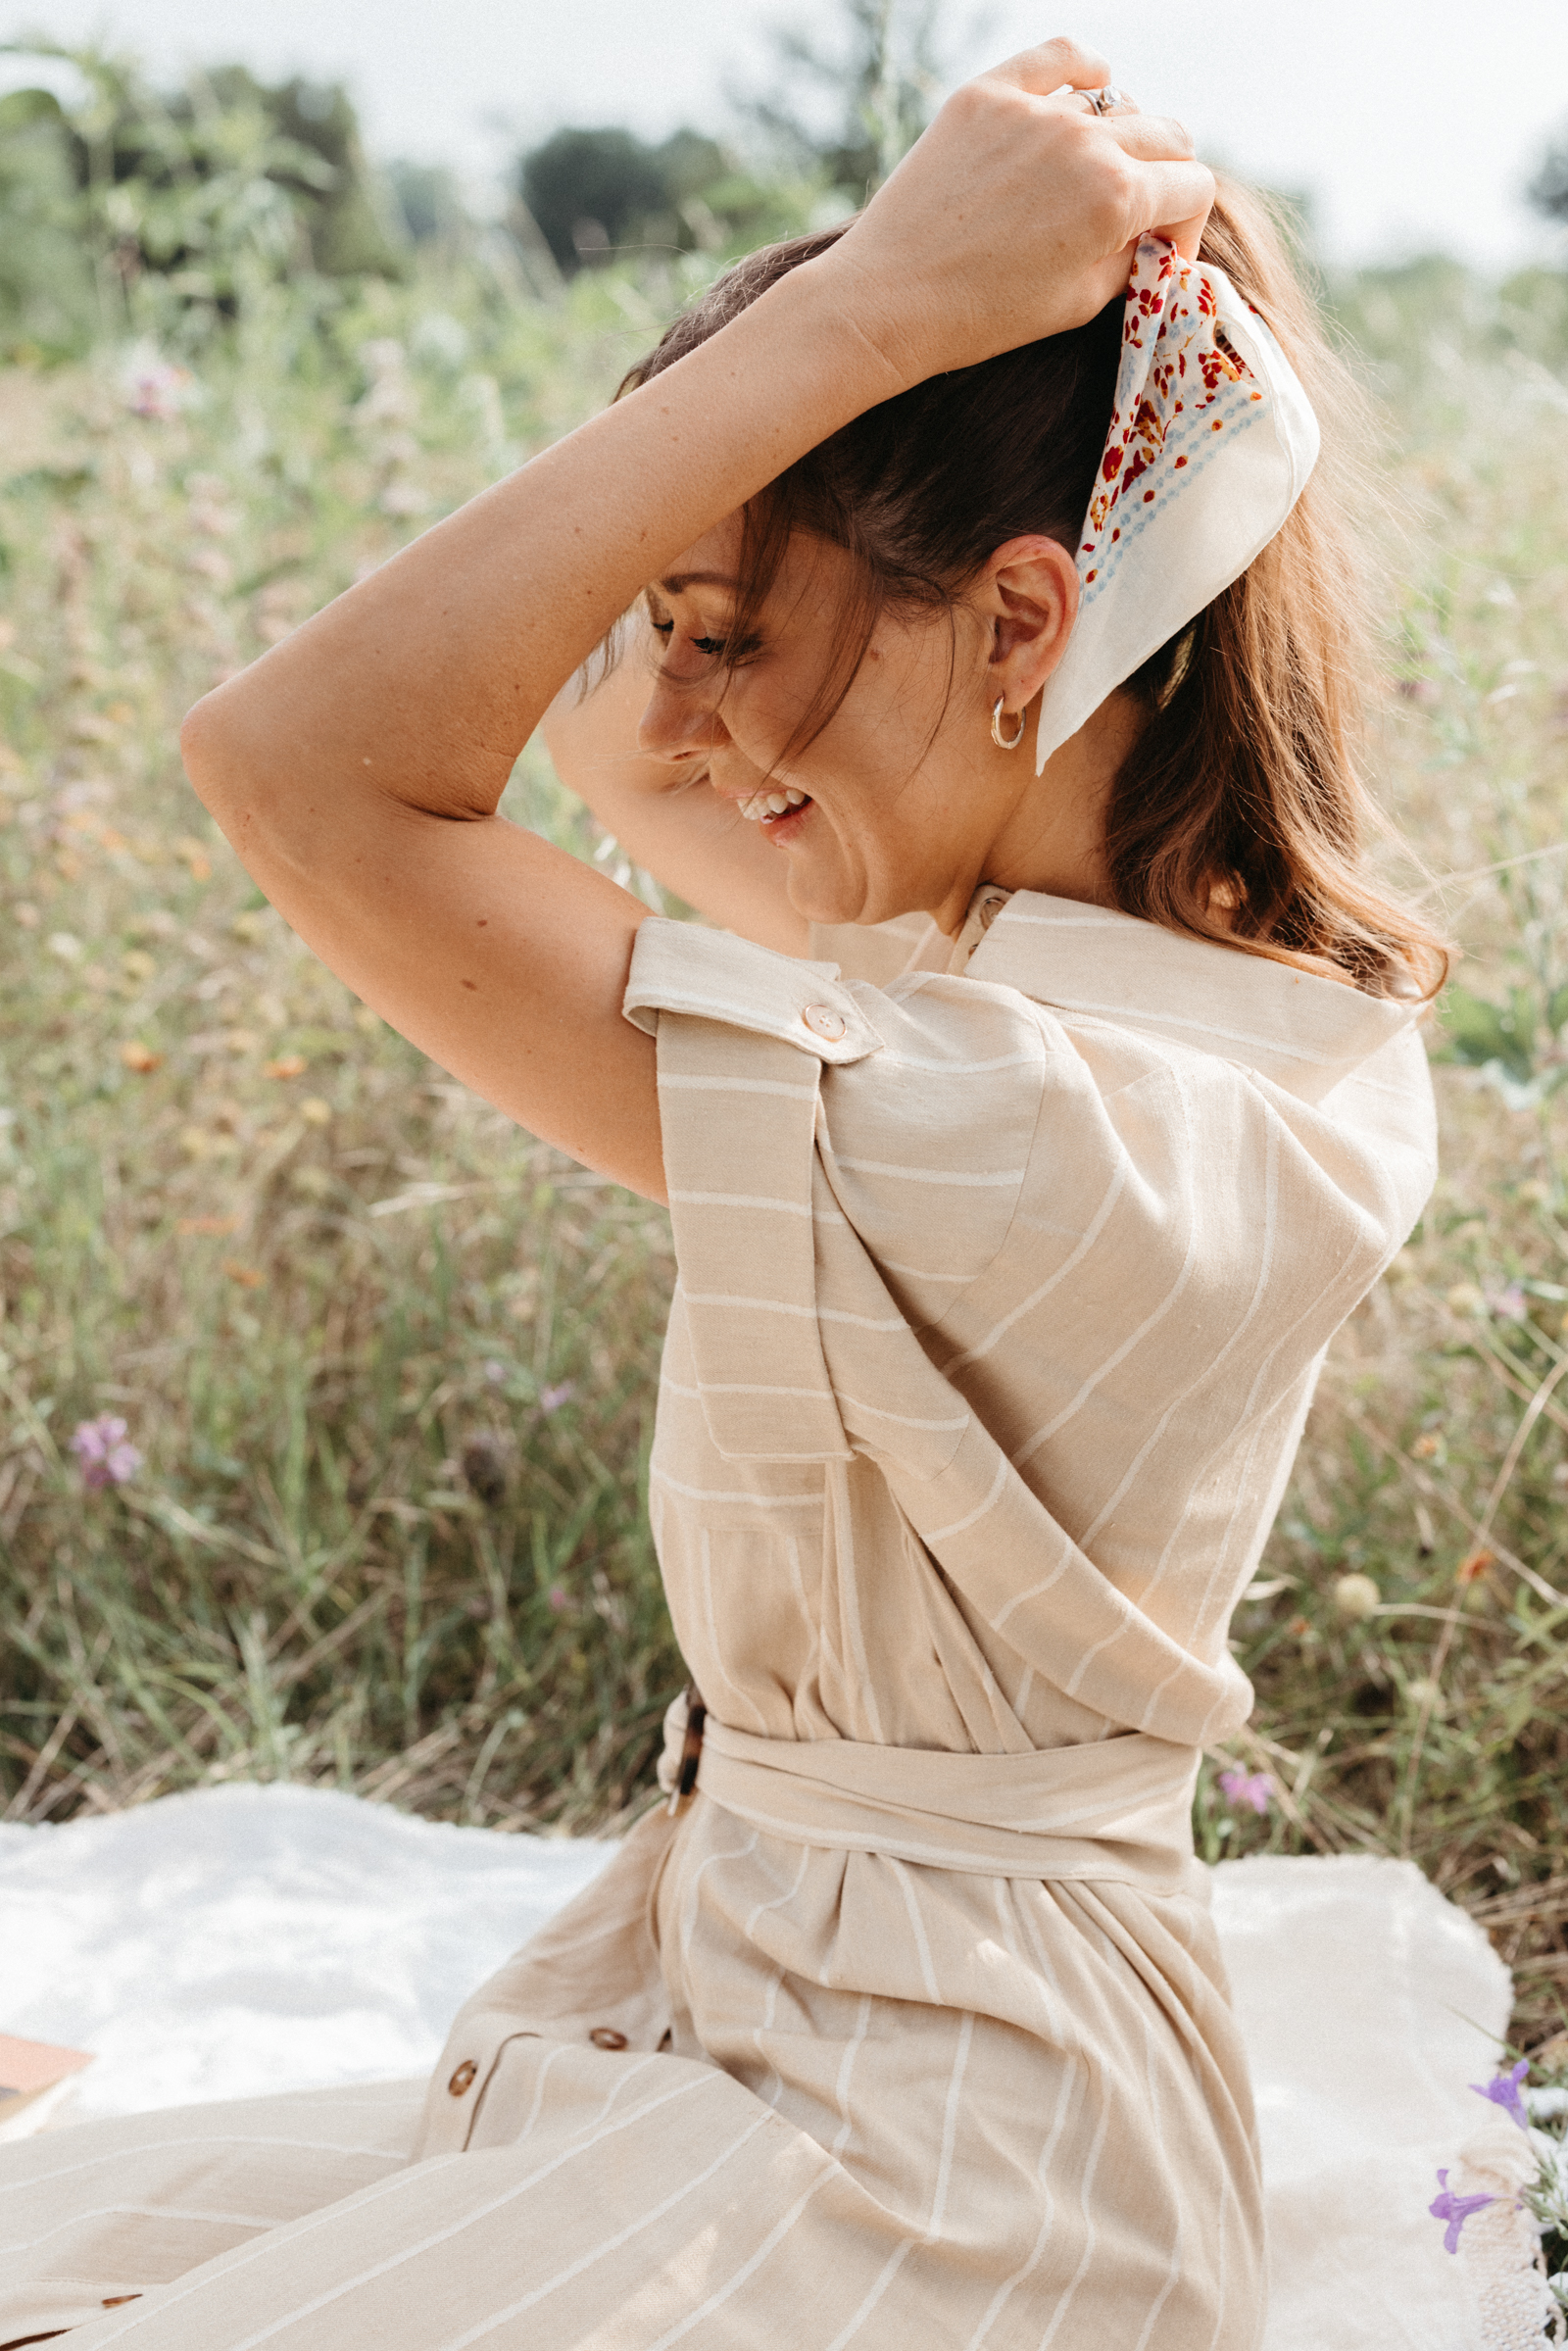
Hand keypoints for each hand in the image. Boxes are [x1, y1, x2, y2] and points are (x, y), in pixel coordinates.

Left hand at [814, 36, 1213, 389]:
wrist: (888, 300)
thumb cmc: (982, 317)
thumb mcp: (1079, 303)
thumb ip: (1133, 259)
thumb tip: (1155, 235)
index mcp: (1117, 199)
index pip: (1194, 186)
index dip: (1187, 224)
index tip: (1163, 248)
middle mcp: (1086, 142)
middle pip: (1167, 135)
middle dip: (1166, 179)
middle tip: (1140, 212)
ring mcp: (1035, 110)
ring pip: (1116, 101)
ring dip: (1122, 138)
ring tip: (1096, 173)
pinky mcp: (988, 94)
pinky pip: (1059, 57)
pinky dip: (1085, 69)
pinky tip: (1092, 83)